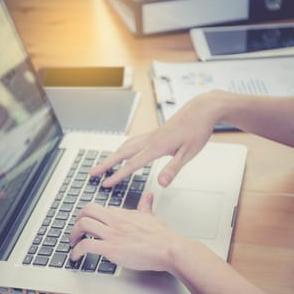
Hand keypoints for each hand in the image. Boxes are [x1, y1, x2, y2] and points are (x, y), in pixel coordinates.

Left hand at [69, 192, 186, 271]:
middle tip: (76, 230)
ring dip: (73, 235)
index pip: (98, 208)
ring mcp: (112, 233)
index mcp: (122, 214)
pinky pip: (86, 246)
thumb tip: (149, 195)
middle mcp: (114, 221)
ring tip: (72, 243)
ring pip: (83, 225)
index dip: (88, 215)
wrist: (169, 248)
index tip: (86, 222)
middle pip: (86, 210)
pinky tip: (75, 257)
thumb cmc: (162, 236)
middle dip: (77, 220)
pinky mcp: (111, 248)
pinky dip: (76, 251)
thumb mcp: (151, 216)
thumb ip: (146, 205)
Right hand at [90, 91, 221, 187]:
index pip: (132, 164)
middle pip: (122, 153)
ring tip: (102, 166)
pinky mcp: (153, 133)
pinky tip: (122, 153)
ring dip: (112, 156)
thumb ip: (173, 169)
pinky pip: (132, 141)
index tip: (105, 184)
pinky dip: (122, 149)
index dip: (117, 175)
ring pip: (125, 145)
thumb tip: (161, 183)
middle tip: (92, 173)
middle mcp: (150, 139)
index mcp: (157, 146)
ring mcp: (150, 135)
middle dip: (105, 164)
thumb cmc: (197, 130)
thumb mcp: (189, 153)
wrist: (201, 109)